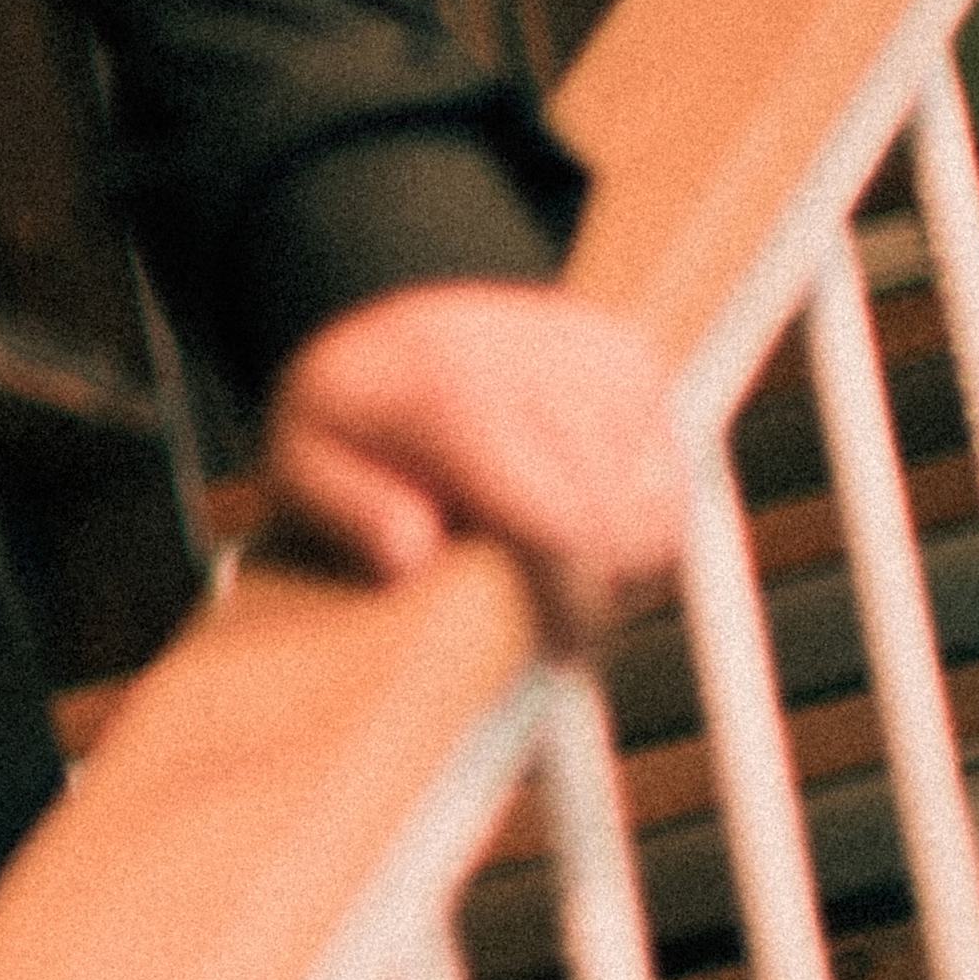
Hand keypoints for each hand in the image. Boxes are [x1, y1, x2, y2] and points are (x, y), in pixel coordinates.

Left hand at [258, 277, 683, 645]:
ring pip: (665, 508)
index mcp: (459, 396)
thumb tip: (409, 557)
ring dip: (625, 554)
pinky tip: (579, 510)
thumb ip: (351, 514)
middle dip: (600, 590)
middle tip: (551, 621)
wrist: (392, 326)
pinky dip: (640, 511)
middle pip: (631, 528)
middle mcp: (546, 363)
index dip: (574, 608)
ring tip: (552, 558)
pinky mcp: (636, 358)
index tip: (560, 653)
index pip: (562, 530)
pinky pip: (676, 474)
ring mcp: (602, 355)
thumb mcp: (302, 467)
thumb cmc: (352, 414)